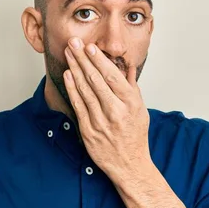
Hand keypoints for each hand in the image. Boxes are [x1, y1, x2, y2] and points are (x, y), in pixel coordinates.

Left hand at [63, 37, 151, 178]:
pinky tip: (68, 75)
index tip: (90, 47)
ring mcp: (100, 121)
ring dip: (75, 69)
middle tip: (73, 43)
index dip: (99, 60)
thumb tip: (128, 66)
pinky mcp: (88, 131)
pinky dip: (72, 88)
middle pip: (95, 79)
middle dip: (83, 58)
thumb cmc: (135, 135)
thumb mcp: (140, 109)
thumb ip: (132, 87)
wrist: (129, 164)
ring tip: (69, 53)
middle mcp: (115, 111)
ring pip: (84, 89)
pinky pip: (78, 105)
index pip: (112, 76)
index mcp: (130, 103)